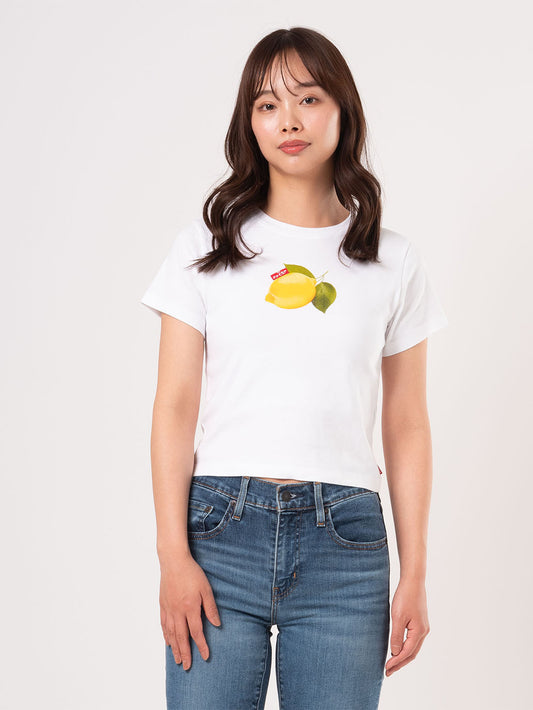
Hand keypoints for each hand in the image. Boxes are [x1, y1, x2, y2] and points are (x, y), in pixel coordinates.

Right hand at [159, 554, 221, 670]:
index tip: (206, 656)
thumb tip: (217, 624)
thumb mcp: (206, 588)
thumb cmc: (192, 573)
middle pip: (181, 637)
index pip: (196, 632)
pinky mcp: (163, 605)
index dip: (201, 646)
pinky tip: (168, 642)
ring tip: (177, 660)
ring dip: (174, 648)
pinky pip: (163, 625)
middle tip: (187, 666)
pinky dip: (166, 636)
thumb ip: (211, 607)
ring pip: (171, 634)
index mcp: (190, 608)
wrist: (173, 561)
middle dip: (185, 653)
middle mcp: (177, 612)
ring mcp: (168, 609)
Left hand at [385, 577, 429, 676]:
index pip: (407, 653)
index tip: (386, 669)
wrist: (413, 581)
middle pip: (412, 654)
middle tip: (388, 672)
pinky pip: (413, 641)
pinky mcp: (420, 623)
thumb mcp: (398, 617)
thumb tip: (395, 653)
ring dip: (403, 657)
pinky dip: (405, 648)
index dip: (396, 662)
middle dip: (400, 663)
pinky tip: (398, 649)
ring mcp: (423, 627)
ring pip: (413, 648)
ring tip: (392, 664)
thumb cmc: (405, 597)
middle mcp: (424, 632)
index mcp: (419, 632)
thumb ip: (396, 636)